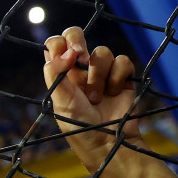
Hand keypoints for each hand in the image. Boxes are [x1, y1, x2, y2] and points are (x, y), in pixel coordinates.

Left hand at [42, 27, 140, 171]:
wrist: (107, 141)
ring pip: (101, 52)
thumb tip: (67, 50)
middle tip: (79, 55)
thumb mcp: (59, 101)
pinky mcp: (122, 77)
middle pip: (76, 35)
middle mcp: (79, 69)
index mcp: (61, 74)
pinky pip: (122, 61)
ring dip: (98, 75)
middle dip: (77, 40)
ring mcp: (102, 72)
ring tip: (96, 98)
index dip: (59, 43)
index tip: (65, 55)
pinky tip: (114, 93)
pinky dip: (117, 77)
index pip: (55, 45)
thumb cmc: (78, 125)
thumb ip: (56, 73)